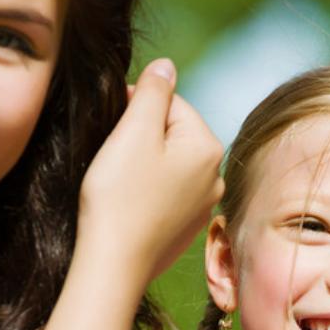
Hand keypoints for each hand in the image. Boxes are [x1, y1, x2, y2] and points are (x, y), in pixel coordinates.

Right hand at [78, 58, 224, 283]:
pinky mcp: (185, 227)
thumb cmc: (119, 195)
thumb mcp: (135, 131)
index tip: (113, 127)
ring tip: (119, 181)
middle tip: (114, 156)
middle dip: (143, 136)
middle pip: (173, 134)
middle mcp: (216, 176)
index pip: (172, 103)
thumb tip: (166, 66)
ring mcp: (203, 205)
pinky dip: (147, 191)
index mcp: (208, 147)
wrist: (114, 263)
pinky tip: (128, 204)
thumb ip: (153, 92)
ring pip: (169, 164)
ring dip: (144, 163)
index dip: (137, 107)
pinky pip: (166, 193)